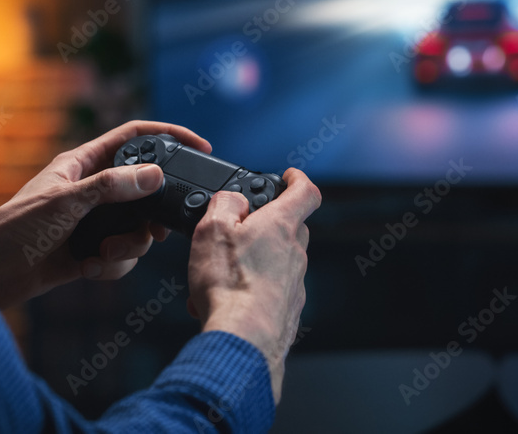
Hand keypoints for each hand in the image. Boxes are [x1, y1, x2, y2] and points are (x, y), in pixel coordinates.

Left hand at [0, 121, 210, 308]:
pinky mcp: (92, 251)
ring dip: (128, 247)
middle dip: (152, 215)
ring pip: (138, 228)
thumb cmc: (14, 229)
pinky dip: (112, 266)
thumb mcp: (65, 203)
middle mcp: (93, 190)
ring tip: (103, 256)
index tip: (200, 146)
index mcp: (83, 164)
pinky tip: (88, 270)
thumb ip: (110, 187)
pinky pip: (123, 256)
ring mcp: (94, 222)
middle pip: (145, 190)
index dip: (169, 136)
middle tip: (154, 231)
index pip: (134, 138)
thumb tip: (154, 175)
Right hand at [186, 168, 320, 403]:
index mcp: (281, 225)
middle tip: (236, 231)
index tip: (288, 176)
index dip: (297, 179)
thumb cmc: (229, 285)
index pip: (305, 191)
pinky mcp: (287, 309)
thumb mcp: (212, 229)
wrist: (244, 340)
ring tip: (213, 278)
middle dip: (266, 225)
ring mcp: (294, 283)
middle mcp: (295, 253)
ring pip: (275, 262)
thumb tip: (233, 200)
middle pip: (290, 227)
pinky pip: (269, 290)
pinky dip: (248, 290)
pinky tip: (222, 302)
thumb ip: (225, 204)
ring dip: (249, 263)